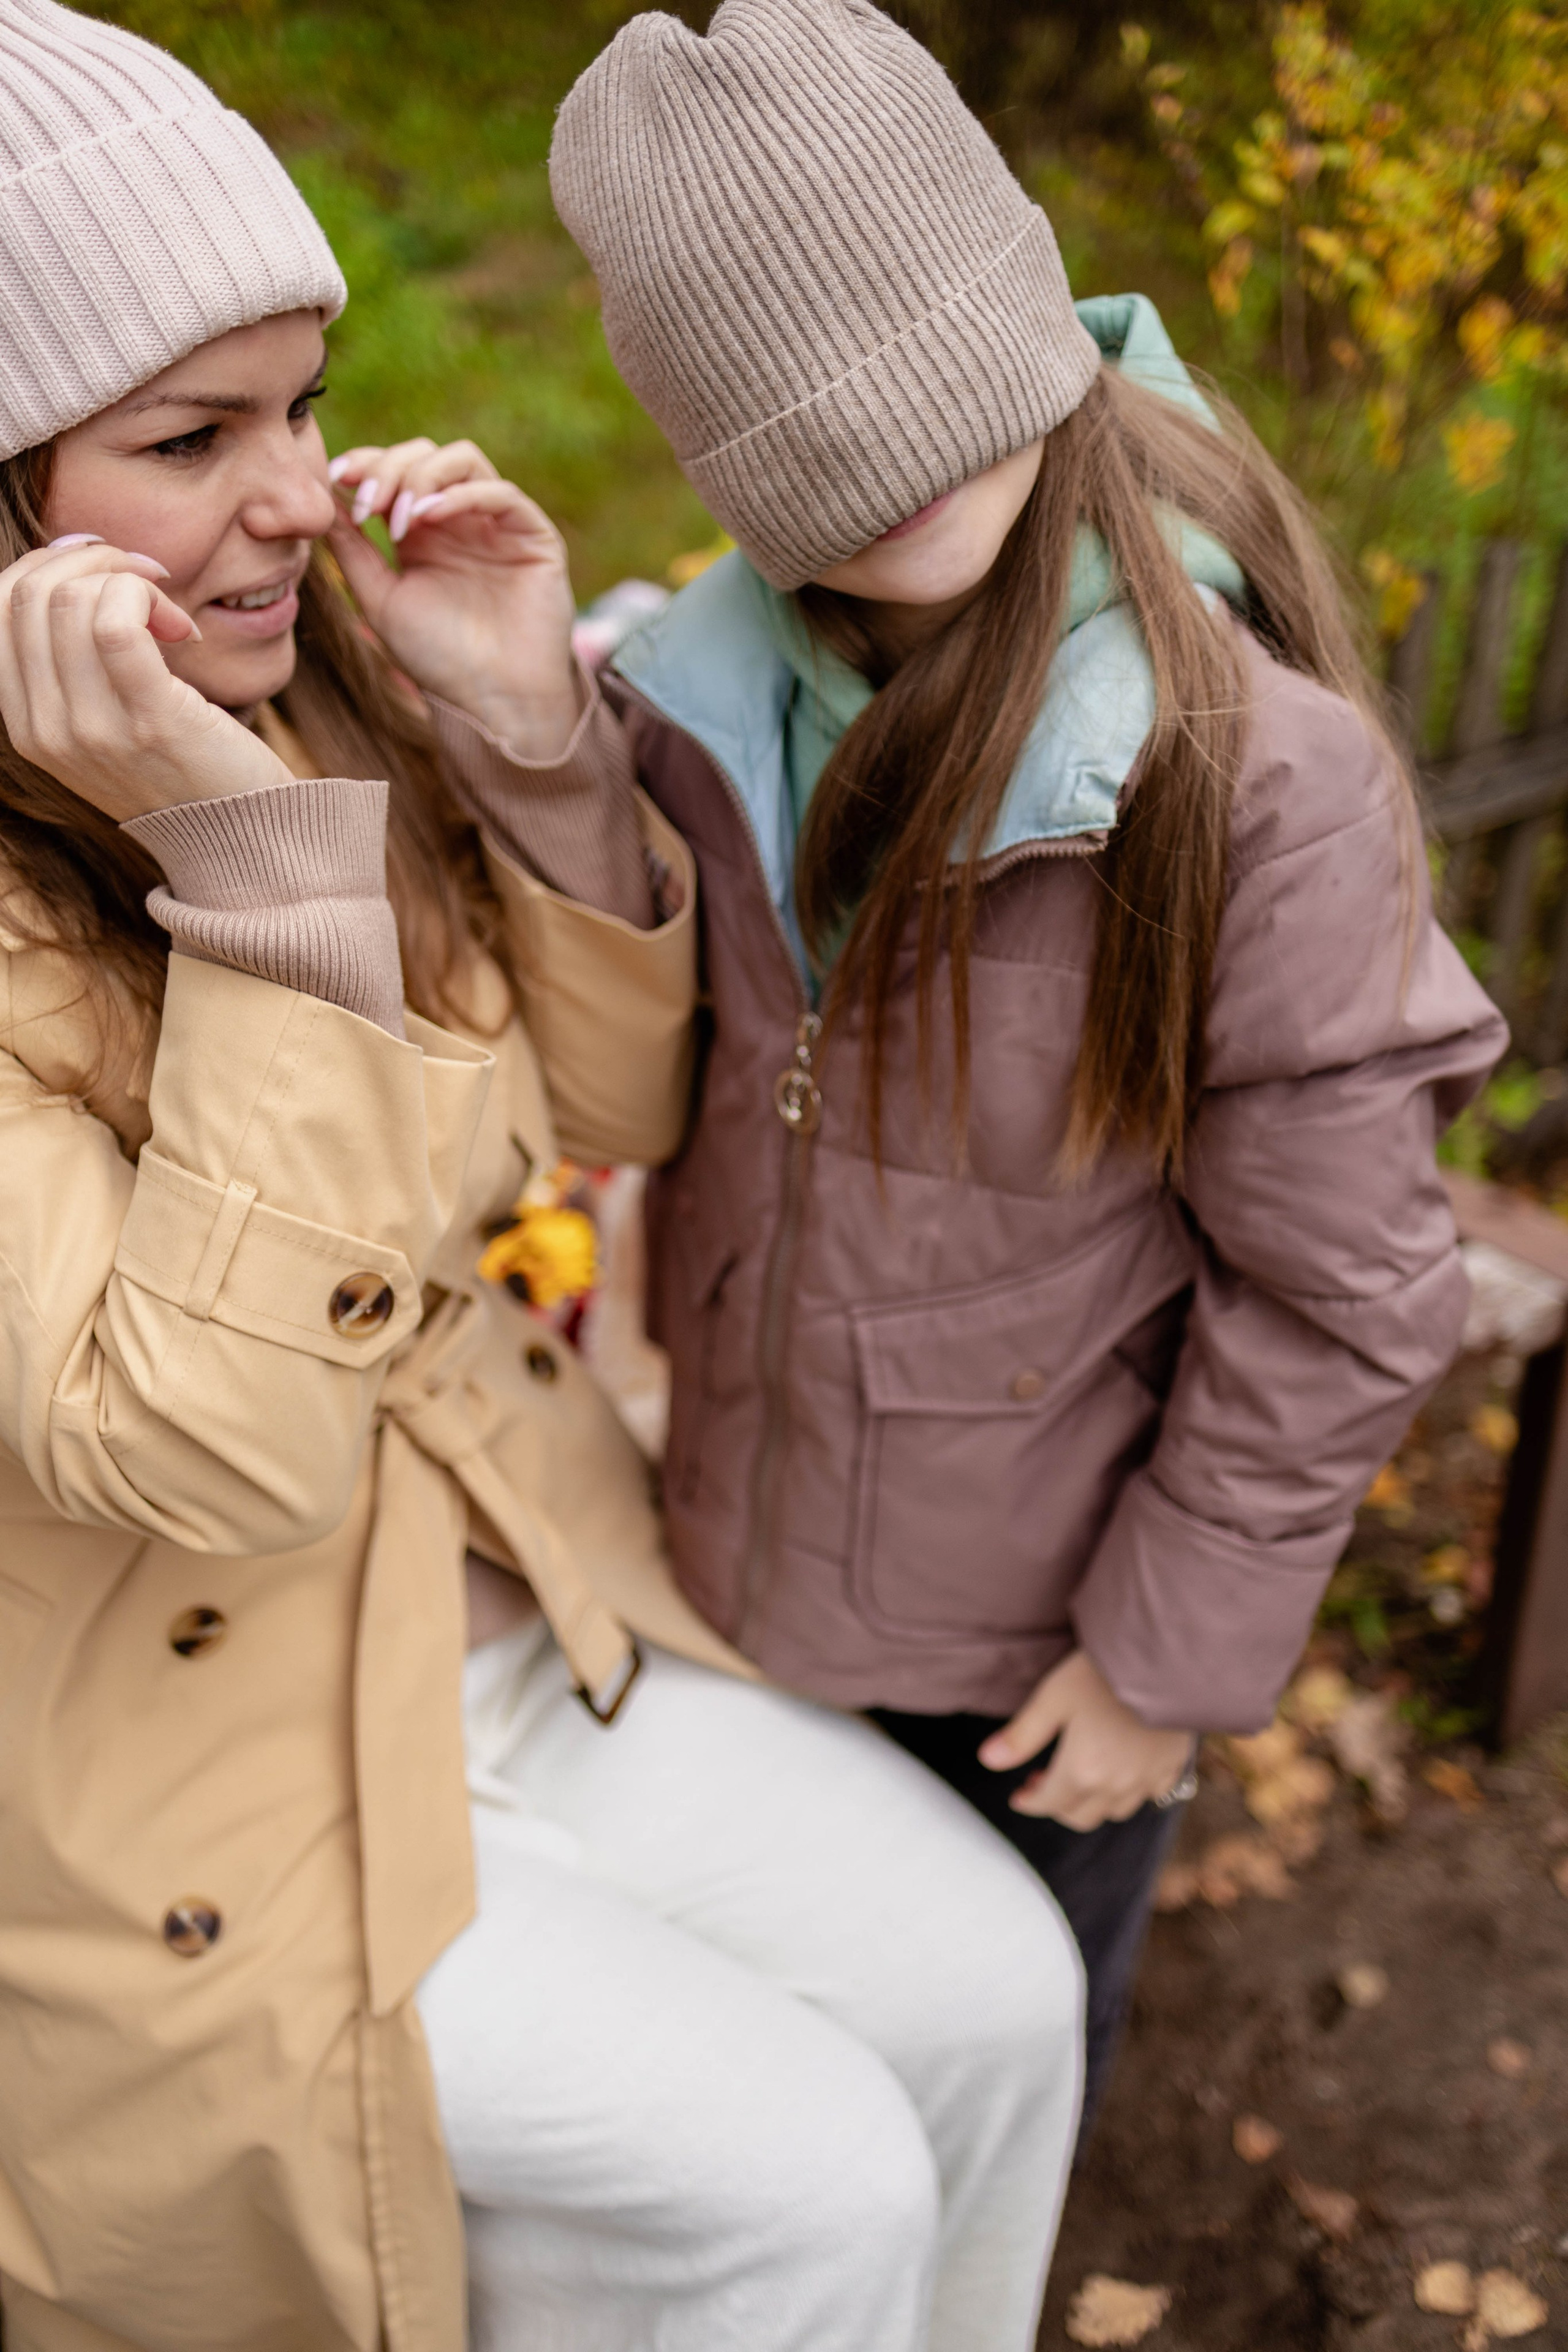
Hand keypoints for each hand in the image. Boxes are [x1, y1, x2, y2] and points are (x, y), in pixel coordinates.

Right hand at [0, 540, 292, 821]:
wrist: (243, 840)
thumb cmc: (182, 766)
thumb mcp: (104, 721)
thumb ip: (74, 659)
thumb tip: (74, 554)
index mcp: (27, 726)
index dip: (49, 567)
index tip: (106, 575)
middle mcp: (47, 731)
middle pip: (29, 595)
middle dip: (91, 562)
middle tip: (147, 581)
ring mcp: (92, 730)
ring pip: (69, 600)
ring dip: (128, 579)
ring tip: (170, 615)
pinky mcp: (149, 720)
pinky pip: (117, 622)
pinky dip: (146, 598)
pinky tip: (182, 628)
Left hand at [326, 438, 579, 759]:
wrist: (494, 701)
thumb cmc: (439, 659)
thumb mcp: (380, 600)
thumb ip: (353, 551)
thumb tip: (321, 502)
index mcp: (422, 531)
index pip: (394, 471)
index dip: (364, 463)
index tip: (334, 478)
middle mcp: (459, 520)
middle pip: (424, 455)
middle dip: (388, 468)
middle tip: (366, 503)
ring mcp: (497, 524)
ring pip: (462, 460)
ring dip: (422, 476)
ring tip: (398, 517)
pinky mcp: (533, 535)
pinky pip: (500, 492)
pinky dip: (461, 494)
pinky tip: (430, 516)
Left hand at [979, 1649, 1194, 1830]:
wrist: (1164, 1660)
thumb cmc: (1103, 1674)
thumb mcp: (1054, 1697)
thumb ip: (1022, 1735)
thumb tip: (988, 1760)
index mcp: (1082, 1771)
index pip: (1047, 1802)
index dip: (1029, 1802)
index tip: (1019, 1797)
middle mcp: (1115, 1786)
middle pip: (1080, 1816)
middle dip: (1056, 1805)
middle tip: (1042, 1782)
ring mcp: (1147, 1779)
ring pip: (1113, 1811)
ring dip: (1091, 1803)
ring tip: (1080, 1778)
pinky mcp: (1171, 1767)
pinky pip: (1148, 1796)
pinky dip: (1130, 1793)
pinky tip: (1123, 1774)